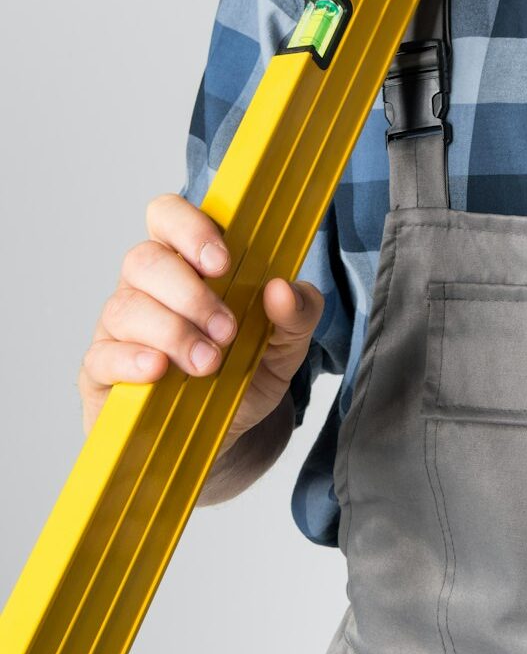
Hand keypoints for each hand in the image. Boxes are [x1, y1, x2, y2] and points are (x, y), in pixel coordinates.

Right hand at [78, 193, 322, 453]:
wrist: (224, 437)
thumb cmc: (246, 373)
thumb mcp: (287, 343)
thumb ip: (298, 312)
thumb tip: (283, 289)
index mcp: (188, 263)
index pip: (168, 216)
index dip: (190, 228)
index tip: (222, 262)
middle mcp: (148, 287)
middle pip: (144, 260)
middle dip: (190, 293)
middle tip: (227, 330)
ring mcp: (119, 327)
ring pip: (125, 306)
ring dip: (172, 332)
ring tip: (208, 363)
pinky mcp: (102, 371)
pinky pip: (103, 355)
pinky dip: (132, 360)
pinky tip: (158, 371)